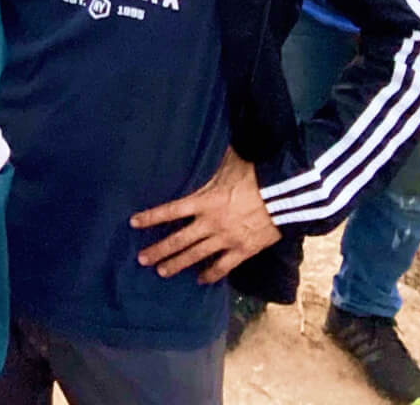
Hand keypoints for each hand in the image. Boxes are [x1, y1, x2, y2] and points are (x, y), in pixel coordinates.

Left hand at [130, 148, 280, 284]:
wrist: (285, 196)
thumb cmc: (257, 175)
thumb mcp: (230, 163)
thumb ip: (213, 159)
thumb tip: (205, 140)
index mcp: (204, 201)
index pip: (170, 211)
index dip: (150, 217)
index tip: (133, 223)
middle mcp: (211, 223)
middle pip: (178, 240)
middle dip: (158, 250)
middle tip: (142, 259)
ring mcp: (226, 239)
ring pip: (195, 256)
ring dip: (177, 264)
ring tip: (161, 272)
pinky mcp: (243, 251)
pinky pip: (222, 267)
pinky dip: (210, 274)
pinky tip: (200, 279)